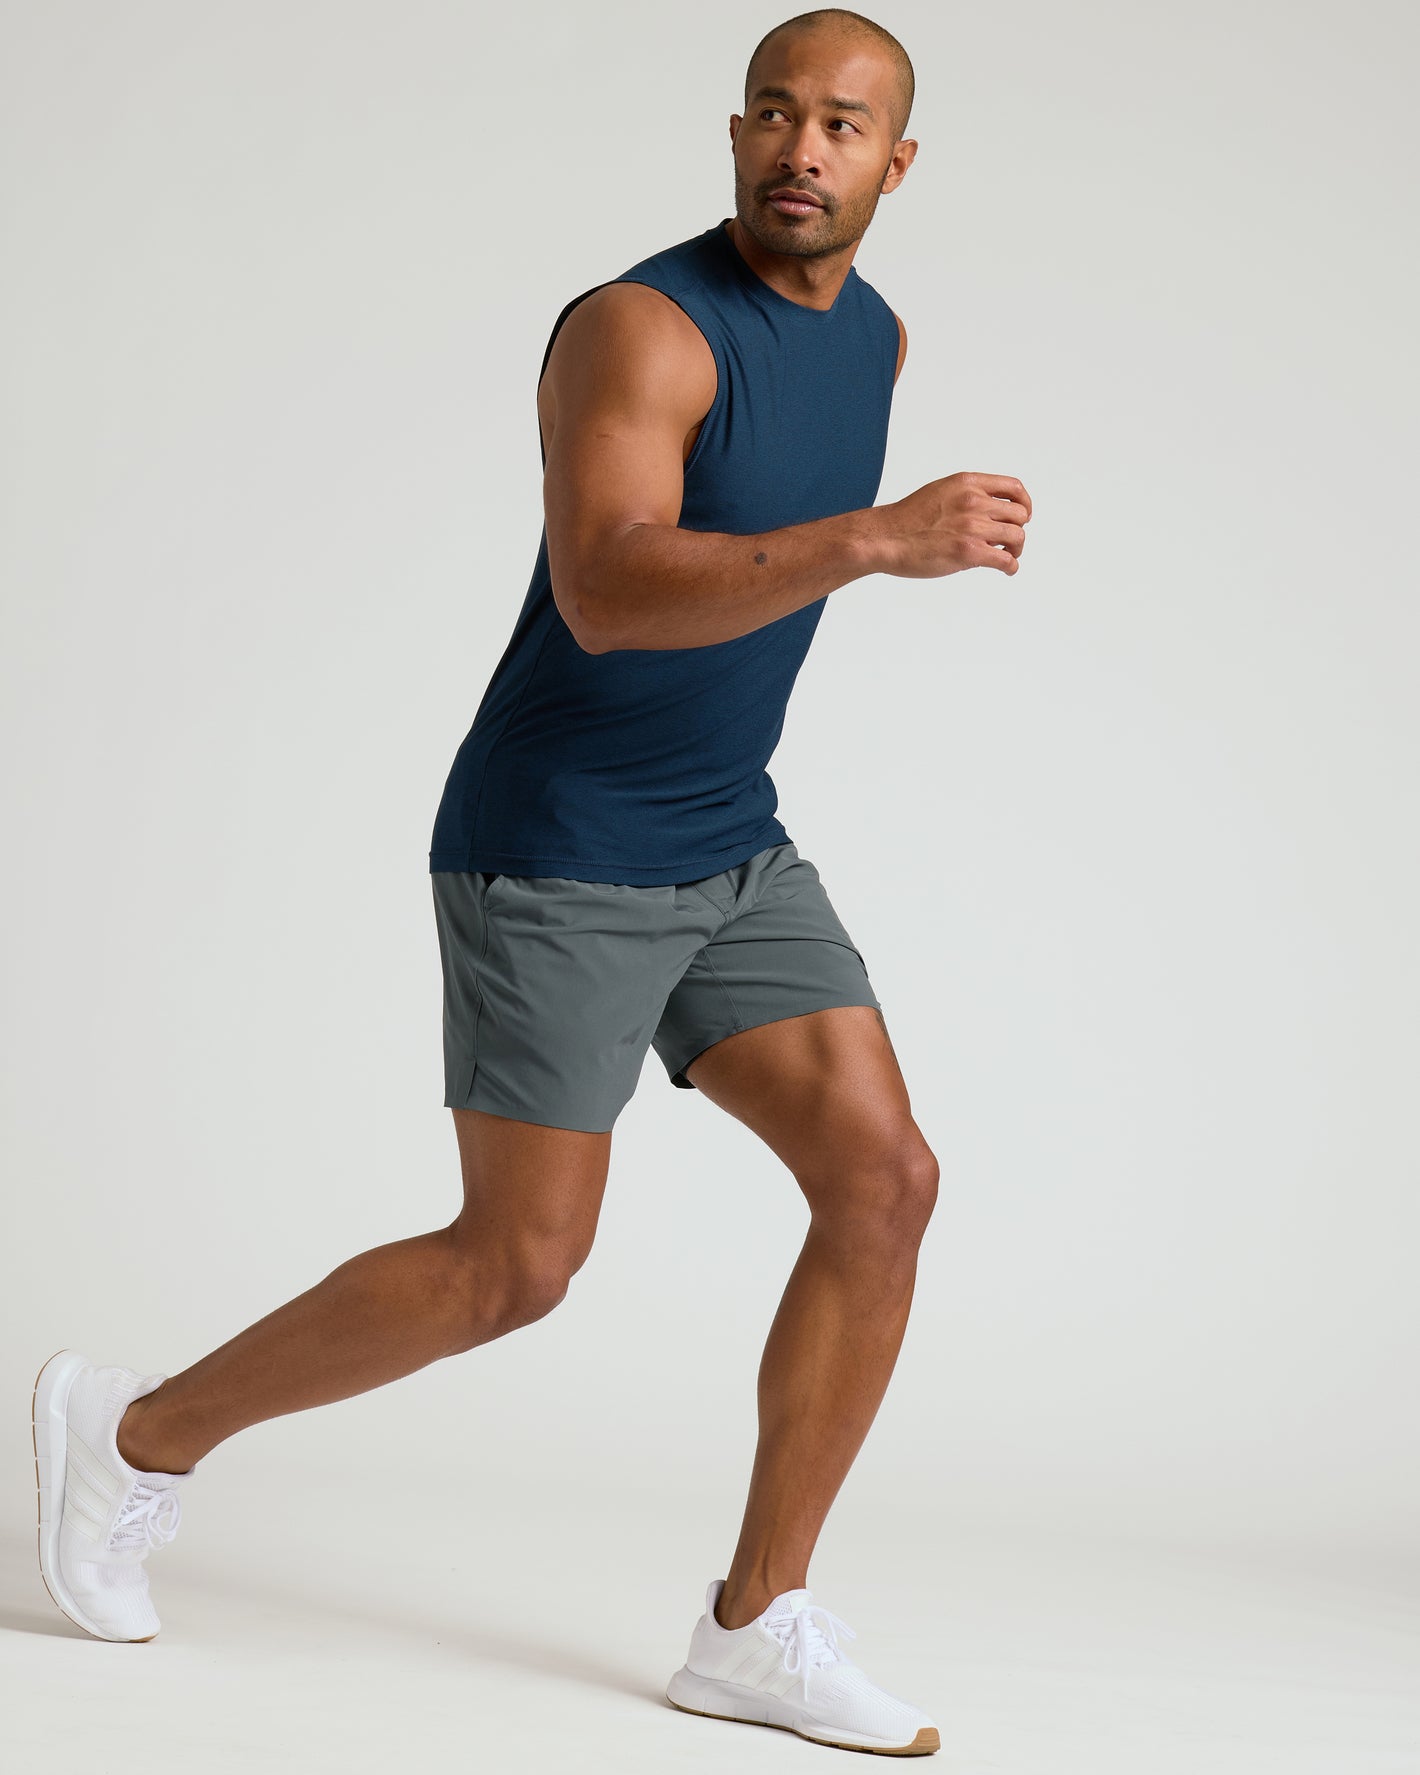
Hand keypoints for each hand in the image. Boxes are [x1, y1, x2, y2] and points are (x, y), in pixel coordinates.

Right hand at [878, 472, 1031, 577]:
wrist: (884, 538)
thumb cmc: (906, 520)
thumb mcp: (940, 492)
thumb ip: (966, 496)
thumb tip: (988, 513)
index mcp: (967, 484)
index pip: (1013, 487)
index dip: (1024, 503)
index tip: (1022, 515)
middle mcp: (973, 501)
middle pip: (1019, 514)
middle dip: (1017, 529)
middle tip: (1009, 542)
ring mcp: (972, 527)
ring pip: (1017, 537)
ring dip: (1016, 549)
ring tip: (1007, 556)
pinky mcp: (969, 552)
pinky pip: (1006, 559)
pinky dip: (1011, 566)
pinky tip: (1007, 570)